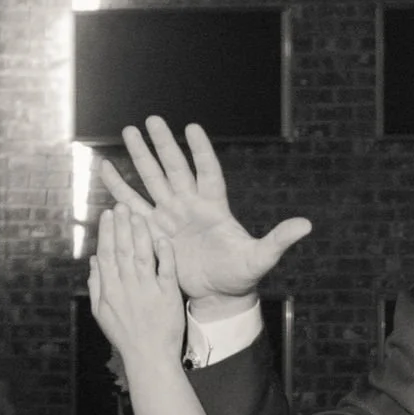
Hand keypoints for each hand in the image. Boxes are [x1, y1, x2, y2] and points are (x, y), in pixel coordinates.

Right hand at [86, 201, 185, 373]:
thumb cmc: (125, 336)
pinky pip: (166, 270)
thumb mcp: (102, 312)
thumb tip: (93, 259)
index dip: (106, 232)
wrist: (149, 357)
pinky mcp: (168, 296)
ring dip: (139, 232)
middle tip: (121, 205)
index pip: (106, 254)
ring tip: (138, 213)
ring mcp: (147, 291)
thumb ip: (96, 285)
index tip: (107, 214)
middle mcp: (126, 287)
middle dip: (121, 225)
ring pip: (141, 255)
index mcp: (109, 290)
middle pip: (122, 250)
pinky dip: (164, 253)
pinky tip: (162, 237)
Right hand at [100, 115, 309, 305]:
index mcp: (215, 207)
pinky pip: (134, 206)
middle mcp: (191, 206)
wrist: (218, 295)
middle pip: (175, 169)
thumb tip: (307, 225)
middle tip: (152, 119)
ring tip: (128, 131)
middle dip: (164, 144)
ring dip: (141, 157)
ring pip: (152, 181)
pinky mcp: (154, 231)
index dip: (201, 151)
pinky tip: (106, 169)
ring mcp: (171, 216)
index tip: (193, 127)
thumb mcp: (260, 258)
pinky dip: (120, 189)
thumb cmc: (241, 275)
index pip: (208, 172)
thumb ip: (278, 240)